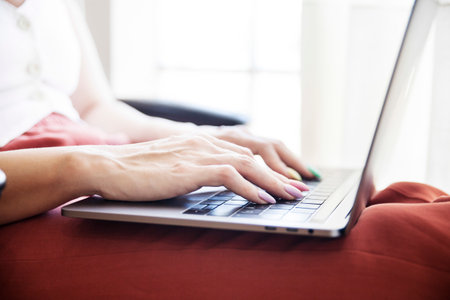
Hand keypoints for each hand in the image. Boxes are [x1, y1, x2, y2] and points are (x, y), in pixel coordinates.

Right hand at [87, 134, 308, 203]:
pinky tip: (264, 201)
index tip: (289, 176)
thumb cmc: (138, 172)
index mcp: (202, 141)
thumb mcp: (175, 167)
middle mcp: (205, 142)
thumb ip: (198, 169)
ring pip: (248, 164)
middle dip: (282, 171)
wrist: (107, 167)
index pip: (247, 148)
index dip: (272, 162)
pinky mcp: (190, 168)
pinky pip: (230, 176)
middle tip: (302, 187)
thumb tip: (220, 182)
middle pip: (254, 154)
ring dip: (274, 182)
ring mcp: (198, 153)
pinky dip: (251, 189)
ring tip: (292, 197)